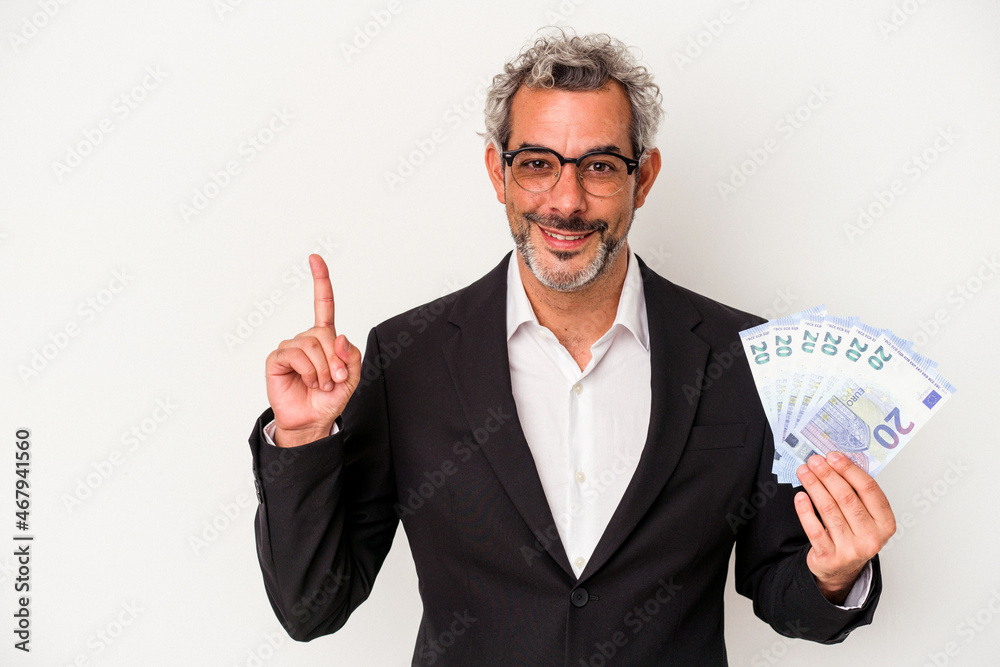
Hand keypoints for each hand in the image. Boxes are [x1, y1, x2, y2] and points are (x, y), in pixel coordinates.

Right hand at [265, 254, 361, 446]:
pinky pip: (296, 355)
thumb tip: (339, 337)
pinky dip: (309, 371)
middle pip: (324, 333)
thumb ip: (351, 356)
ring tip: (321, 384)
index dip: (320, 281)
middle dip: (335, 360)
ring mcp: (290, 347)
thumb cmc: (329, 398)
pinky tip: (308, 382)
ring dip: (323, 369)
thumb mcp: (351, 378)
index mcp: (325, 338)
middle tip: (335, 380)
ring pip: (311, 345)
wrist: (312, 420)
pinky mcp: (277, 359)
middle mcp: (306, 339)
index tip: (315, 259)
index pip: (323, 304)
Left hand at [794, 451, 895, 603]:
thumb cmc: (853, 534)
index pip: (869, 489)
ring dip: (814, 486)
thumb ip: (857, 493)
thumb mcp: (865, 516)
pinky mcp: (830, 556)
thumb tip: (836, 462)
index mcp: (885, 523)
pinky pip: (814, 529)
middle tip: (814, 461)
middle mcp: (872, 537)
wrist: (841, 569)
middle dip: (827, 475)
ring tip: (804, 472)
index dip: (849, 469)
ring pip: (829, 510)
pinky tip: (800, 496)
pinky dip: (805, 510)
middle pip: (846, 497)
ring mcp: (851, 549)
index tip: (833, 456)